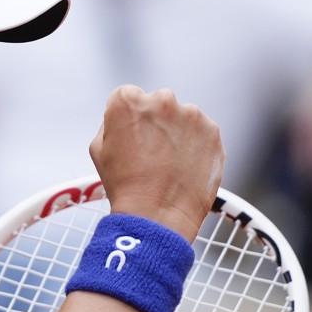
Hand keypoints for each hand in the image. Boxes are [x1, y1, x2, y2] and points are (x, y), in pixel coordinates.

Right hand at [89, 86, 223, 240]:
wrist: (157, 215)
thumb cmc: (125, 186)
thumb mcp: (98, 150)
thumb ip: (111, 123)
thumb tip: (124, 119)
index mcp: (128, 100)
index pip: (128, 96)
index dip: (127, 118)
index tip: (130, 136)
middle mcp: (162, 99)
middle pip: (158, 103)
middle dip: (155, 122)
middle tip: (150, 152)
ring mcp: (191, 114)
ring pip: (182, 117)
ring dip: (177, 133)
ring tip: (168, 164)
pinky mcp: (212, 131)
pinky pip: (202, 132)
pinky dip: (195, 146)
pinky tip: (184, 167)